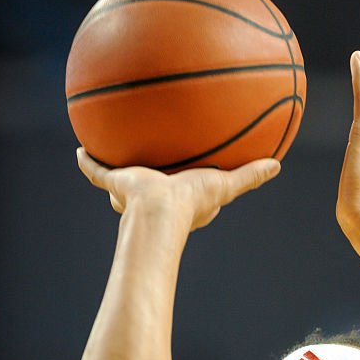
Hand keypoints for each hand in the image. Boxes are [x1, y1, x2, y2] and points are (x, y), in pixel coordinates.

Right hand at [76, 149, 280, 231]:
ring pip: (123, 180)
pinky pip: (98, 173)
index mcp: (180, 201)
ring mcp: (133, 192)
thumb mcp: (227, 185)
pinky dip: (89, 163)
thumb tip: (278, 166)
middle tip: (155, 164)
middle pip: (152, 184)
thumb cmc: (193, 202)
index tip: (197, 171)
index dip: (193, 183)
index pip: (187, 192)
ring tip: (115, 151)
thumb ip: (251, 177)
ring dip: (119, 171)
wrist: (159, 210)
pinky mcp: (115, 185)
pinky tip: (81, 150)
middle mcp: (155, 197)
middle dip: (152, 177)